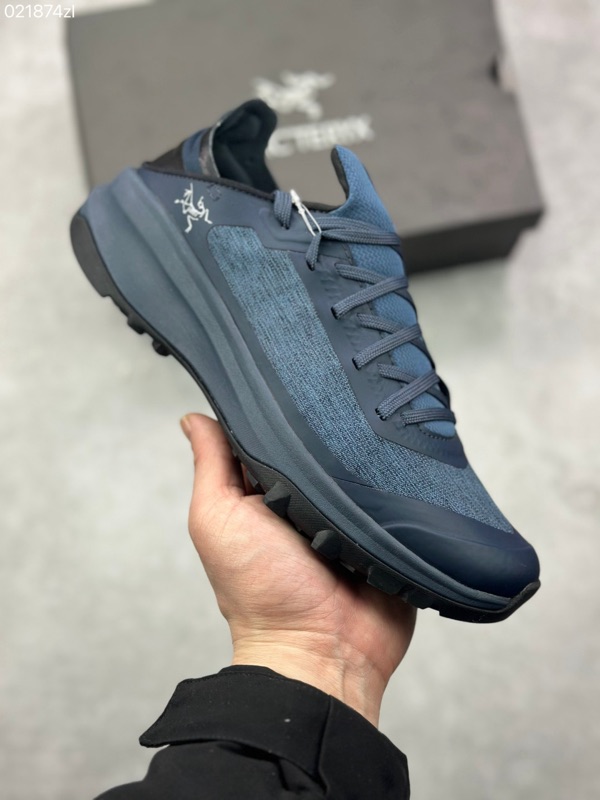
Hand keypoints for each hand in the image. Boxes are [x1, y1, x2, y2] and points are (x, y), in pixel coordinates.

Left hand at [180, 413, 416, 726]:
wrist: (322, 652)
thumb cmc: (260, 592)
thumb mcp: (219, 519)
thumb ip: (212, 468)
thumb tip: (193, 418)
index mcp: (272, 492)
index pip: (279, 434)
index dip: (285, 408)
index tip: (298, 373)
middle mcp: (313, 499)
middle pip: (327, 445)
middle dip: (335, 423)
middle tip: (349, 390)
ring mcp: (355, 516)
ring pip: (368, 466)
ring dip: (373, 452)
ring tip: (384, 419)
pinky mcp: (392, 532)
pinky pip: (405, 496)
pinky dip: (405, 480)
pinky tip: (412, 453)